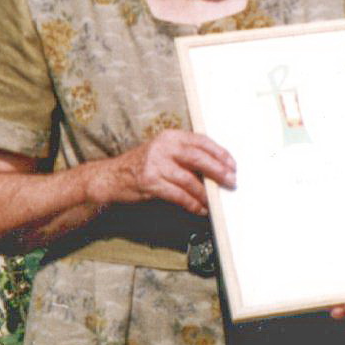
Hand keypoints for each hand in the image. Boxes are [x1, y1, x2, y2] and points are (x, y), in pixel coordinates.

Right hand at [82, 129, 235, 215]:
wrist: (112, 176)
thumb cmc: (142, 165)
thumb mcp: (163, 151)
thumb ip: (185, 155)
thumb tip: (216, 170)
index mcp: (170, 136)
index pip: (201, 141)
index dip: (219, 153)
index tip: (232, 164)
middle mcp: (163, 147)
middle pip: (198, 158)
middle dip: (218, 170)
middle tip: (231, 181)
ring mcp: (155, 164)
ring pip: (189, 180)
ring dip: (205, 192)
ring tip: (215, 200)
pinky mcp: (150, 182)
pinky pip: (178, 195)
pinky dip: (192, 203)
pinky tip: (200, 208)